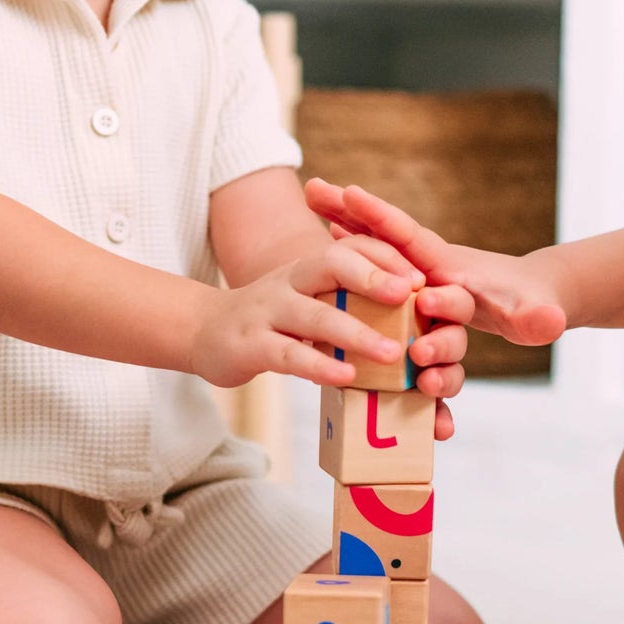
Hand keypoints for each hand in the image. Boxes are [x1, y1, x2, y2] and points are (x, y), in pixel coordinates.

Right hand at [192, 234, 423, 389]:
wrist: (203, 332)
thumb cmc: (269, 319)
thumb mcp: (304, 297)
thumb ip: (343, 300)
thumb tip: (407, 312)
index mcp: (307, 268)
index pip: (350, 248)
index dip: (385, 257)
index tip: (420, 277)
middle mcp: (288, 281)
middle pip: (331, 264)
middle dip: (373, 276)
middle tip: (410, 294)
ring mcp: (268, 312)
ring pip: (316, 314)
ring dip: (358, 333)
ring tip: (394, 353)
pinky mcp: (252, 346)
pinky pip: (291, 354)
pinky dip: (320, 365)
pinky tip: (347, 376)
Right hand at [305, 179, 567, 347]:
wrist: (534, 301)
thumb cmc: (532, 307)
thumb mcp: (536, 317)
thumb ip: (536, 319)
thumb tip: (549, 322)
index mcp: (451, 269)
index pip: (412, 239)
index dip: (381, 217)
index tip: (350, 191)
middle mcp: (431, 265)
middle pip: (385, 233)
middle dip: (353, 209)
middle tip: (315, 187)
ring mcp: (421, 273)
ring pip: (376, 242)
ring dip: (346, 217)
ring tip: (313, 192)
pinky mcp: (415, 286)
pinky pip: (377, 262)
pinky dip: (353, 242)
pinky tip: (326, 230)